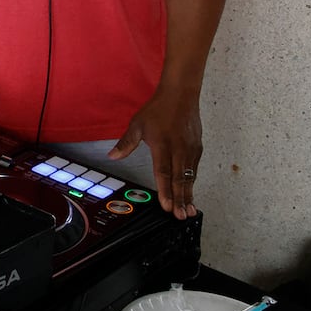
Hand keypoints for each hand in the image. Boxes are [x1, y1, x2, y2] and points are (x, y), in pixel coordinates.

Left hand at [109, 88, 201, 218]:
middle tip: (181, 216)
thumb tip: (112, 156)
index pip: (164, 173)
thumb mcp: (138, 124)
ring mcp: (190, 149)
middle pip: (180, 179)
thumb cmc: (159, 109)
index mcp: (162, 145)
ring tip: (189, 210)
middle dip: (181, 200)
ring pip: (190, 177)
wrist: (181, 94)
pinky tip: (191, 192)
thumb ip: (126, 143)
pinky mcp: (197, 148)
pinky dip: (193, 183)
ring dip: (189, 194)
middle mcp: (179, 149)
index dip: (165, 191)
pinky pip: (194, 169)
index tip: (167, 206)